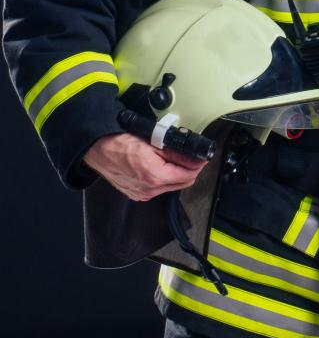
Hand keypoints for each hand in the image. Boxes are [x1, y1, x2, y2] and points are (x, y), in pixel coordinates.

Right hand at [83, 133, 207, 200]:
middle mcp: (149, 189)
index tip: (201, 159)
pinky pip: (158, 189)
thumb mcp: (154, 143)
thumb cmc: (120, 143)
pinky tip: (160, 167)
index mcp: (155, 176)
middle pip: (183, 183)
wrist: (98, 149)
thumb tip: (194, 159)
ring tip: (173, 160)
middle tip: (190, 158)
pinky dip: (164, 179)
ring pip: (171, 187)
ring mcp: (142, 193)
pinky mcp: (137, 194)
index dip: (197, 165)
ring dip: (176, 175)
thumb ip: (177, 154)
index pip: (188, 175)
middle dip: (189, 170)